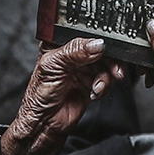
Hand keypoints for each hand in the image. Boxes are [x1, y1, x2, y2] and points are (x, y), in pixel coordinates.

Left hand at [0, 37, 123, 154]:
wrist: (46, 122)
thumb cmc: (40, 94)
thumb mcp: (54, 65)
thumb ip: (75, 51)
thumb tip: (97, 44)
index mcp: (60, 43)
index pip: (83, 32)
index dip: (97, 37)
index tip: (106, 45)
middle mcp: (74, 54)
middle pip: (101, 48)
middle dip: (110, 60)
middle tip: (114, 69)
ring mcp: (84, 68)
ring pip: (107, 64)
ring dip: (107, 76)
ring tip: (98, 86)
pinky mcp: (92, 82)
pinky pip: (107, 79)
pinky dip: (104, 86)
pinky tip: (94, 92)